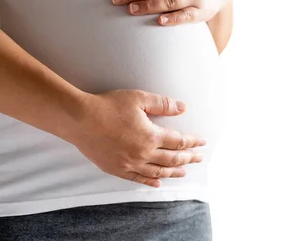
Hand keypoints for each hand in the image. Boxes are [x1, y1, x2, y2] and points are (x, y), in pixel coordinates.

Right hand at [70, 89, 206, 187]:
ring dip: (173, 172)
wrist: (80, 119)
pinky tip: (158, 183)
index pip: (178, 141)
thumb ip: (162, 104)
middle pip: (172, 159)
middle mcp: (143, 154)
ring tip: (184, 172)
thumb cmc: (108, 106)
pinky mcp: (117, 169)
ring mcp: (129, 164)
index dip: (192, 142)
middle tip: (199, 158)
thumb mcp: (138, 99)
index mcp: (151, 136)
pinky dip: (151, 182)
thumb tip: (182, 108)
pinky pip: (138, 179)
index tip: (202, 142)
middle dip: (187, 158)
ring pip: (157, 172)